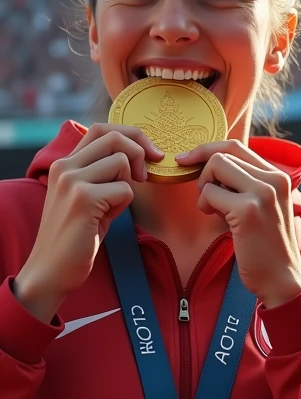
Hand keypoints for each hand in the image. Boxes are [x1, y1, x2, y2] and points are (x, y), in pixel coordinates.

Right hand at [15, 123, 164, 321]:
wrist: (52, 270)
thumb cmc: (76, 236)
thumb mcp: (87, 196)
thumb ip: (103, 173)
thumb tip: (139, 153)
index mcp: (65, 163)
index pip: (102, 129)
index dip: (131, 135)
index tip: (150, 153)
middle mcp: (65, 166)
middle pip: (115, 137)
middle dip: (140, 150)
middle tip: (145, 175)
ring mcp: (72, 181)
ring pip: (122, 161)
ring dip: (128, 184)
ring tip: (113, 205)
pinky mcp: (83, 198)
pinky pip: (125, 189)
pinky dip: (124, 204)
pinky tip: (107, 218)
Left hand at [178, 140, 300, 307]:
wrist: (282, 278)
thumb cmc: (266, 245)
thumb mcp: (263, 205)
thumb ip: (244, 183)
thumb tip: (209, 164)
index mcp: (279, 176)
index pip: (237, 146)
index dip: (207, 149)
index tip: (187, 160)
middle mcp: (274, 179)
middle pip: (223, 153)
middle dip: (203, 171)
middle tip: (205, 196)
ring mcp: (263, 193)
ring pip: (216, 166)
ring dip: (205, 187)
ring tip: (213, 209)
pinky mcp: (248, 211)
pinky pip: (210, 193)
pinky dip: (205, 204)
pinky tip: (216, 219)